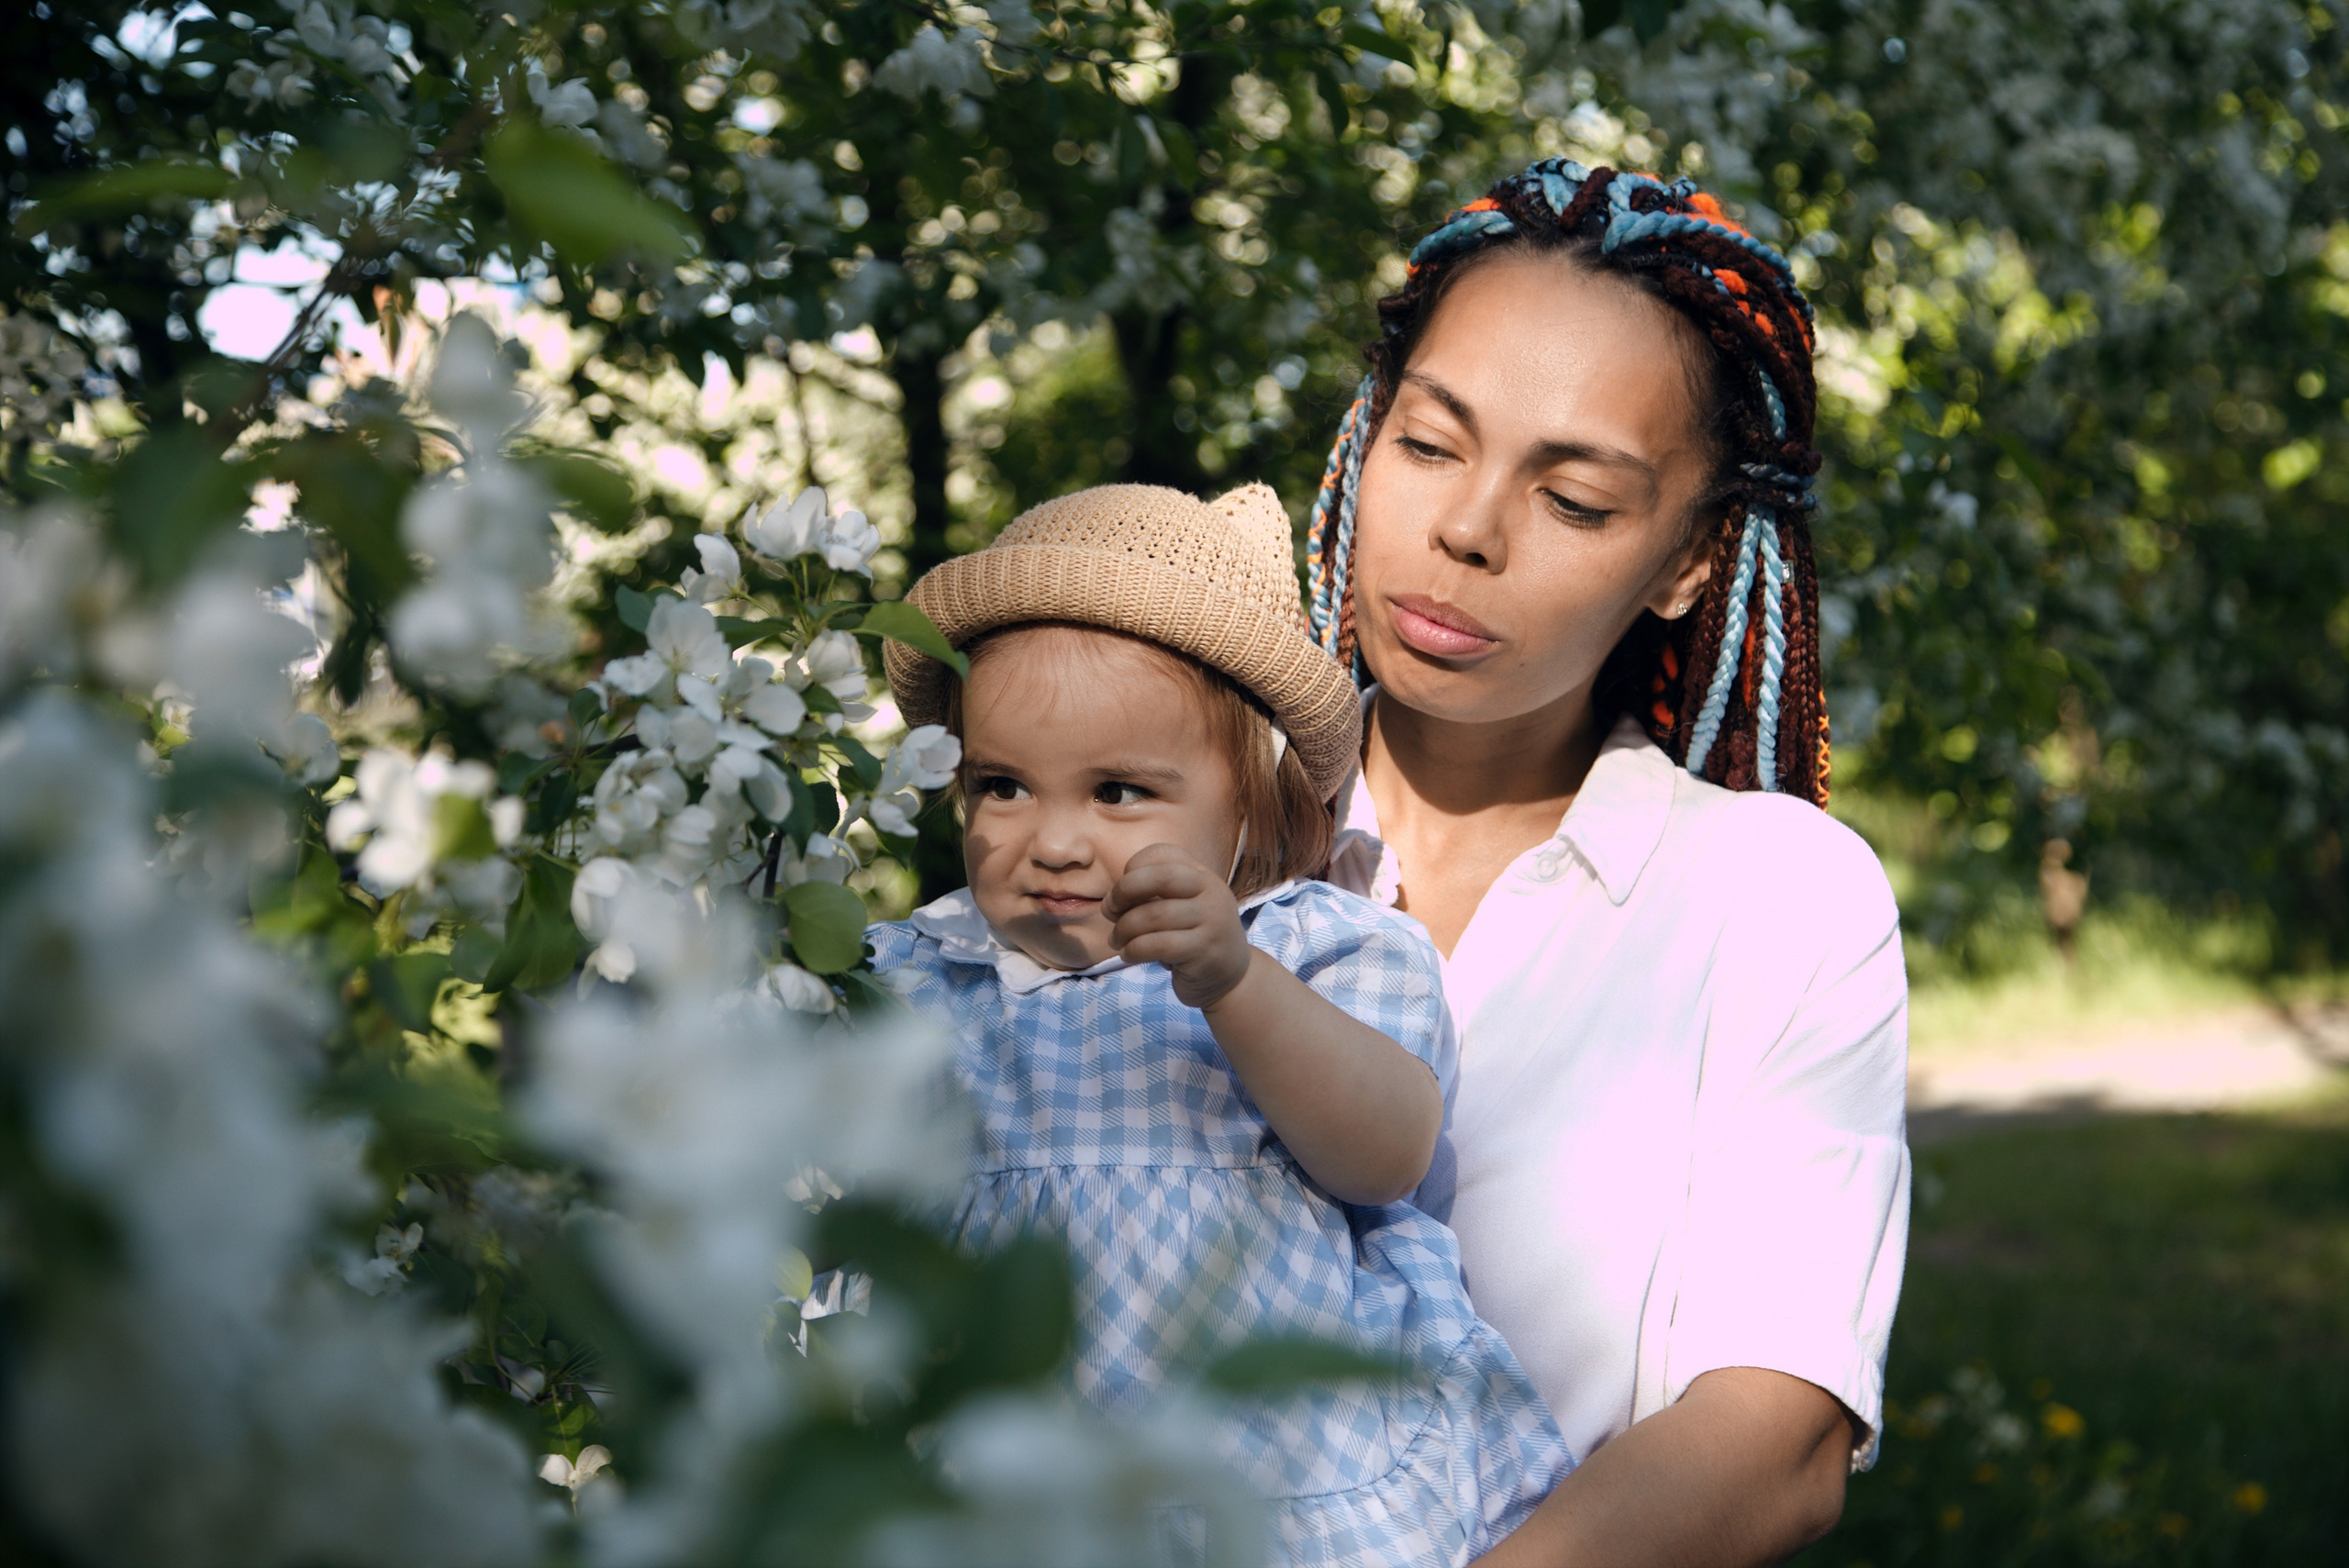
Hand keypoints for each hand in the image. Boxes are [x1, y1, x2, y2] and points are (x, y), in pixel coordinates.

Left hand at [1103, 843, 1253, 1008]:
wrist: (1230, 977)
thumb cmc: (1191, 938)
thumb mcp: (1178, 908)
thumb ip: (1148, 897)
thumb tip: (1110, 904)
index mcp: (1202, 875)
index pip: (1163, 854)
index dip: (1133, 867)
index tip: (1123, 894)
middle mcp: (1212, 892)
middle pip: (1161, 877)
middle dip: (1124, 891)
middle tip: (1110, 911)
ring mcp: (1213, 921)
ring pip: (1154, 916)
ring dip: (1123, 929)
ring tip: (1117, 940)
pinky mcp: (1205, 951)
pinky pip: (1158, 945)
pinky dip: (1133, 950)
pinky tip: (1129, 955)